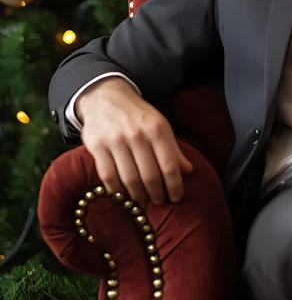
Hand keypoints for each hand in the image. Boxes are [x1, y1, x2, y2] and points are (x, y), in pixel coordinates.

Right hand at [77, 77, 192, 205]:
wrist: (106, 97)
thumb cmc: (138, 115)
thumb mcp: (161, 126)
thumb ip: (173, 149)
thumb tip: (188, 171)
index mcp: (157, 129)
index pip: (169, 165)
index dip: (174, 185)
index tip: (177, 197)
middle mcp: (137, 134)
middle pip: (149, 175)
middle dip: (157, 193)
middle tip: (160, 201)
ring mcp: (115, 140)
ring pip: (129, 178)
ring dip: (138, 195)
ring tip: (143, 200)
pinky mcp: (97, 146)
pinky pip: (108, 176)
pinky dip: (117, 189)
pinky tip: (123, 194)